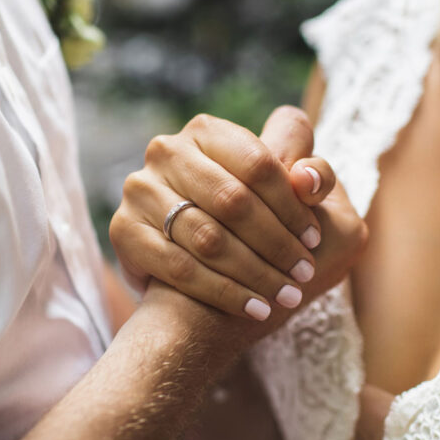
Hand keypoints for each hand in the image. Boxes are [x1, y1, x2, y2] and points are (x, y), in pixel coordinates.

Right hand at [110, 107, 338, 319]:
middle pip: (233, 201)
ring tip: (285, 295)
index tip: (315, 239)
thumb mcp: (282, 192)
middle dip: (276, 243)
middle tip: (303, 273)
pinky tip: (255, 308)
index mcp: (208, 130)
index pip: (259, 163)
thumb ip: (308, 176)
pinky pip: (181, 268)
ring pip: (209, 237)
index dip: (292, 204)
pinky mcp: (124, 229)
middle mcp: (167, 151)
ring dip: (255, 272)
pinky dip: (225, 292)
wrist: (186, 272)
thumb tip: (309, 179)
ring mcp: (140, 189)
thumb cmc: (244, 221)